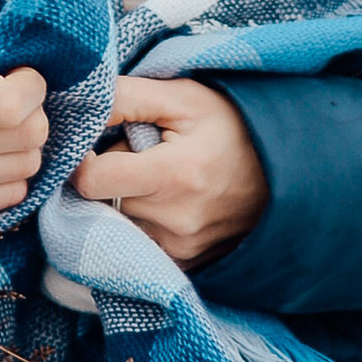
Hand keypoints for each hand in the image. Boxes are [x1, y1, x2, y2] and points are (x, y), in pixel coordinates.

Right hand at [0, 19, 48, 217]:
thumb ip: (3, 35)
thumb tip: (53, 48)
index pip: (11, 104)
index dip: (32, 87)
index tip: (21, 76)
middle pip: (28, 137)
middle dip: (33, 113)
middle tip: (11, 102)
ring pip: (27, 167)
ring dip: (24, 145)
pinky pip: (13, 195)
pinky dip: (11, 172)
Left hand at [69, 76, 266, 268]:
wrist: (286, 168)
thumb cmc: (231, 125)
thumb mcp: (182, 97)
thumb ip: (124, 98)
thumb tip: (76, 110)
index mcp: (174, 176)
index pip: (93, 181)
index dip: (86, 160)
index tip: (99, 146)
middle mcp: (177, 222)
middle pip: (104, 202)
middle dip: (114, 176)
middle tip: (144, 155)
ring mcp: (182, 249)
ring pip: (119, 223)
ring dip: (127, 201)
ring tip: (161, 180)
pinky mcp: (185, 264)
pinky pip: (139, 243)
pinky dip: (143, 222)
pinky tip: (169, 203)